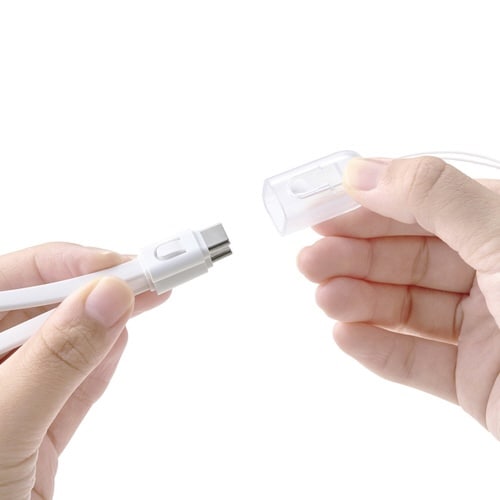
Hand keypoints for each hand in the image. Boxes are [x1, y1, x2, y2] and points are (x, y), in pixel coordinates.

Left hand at [0, 243, 168, 497]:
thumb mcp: (1, 429)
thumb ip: (55, 361)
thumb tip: (106, 298)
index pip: (5, 279)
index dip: (62, 263)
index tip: (116, 266)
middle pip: (41, 306)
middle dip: (95, 286)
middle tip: (148, 273)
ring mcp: (10, 396)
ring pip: (65, 341)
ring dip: (108, 317)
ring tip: (148, 293)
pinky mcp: (37, 427)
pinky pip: (74, 381)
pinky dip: (103, 358)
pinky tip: (123, 334)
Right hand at [298, 156, 499, 438]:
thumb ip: (433, 198)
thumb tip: (365, 171)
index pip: (424, 205)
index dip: (370, 205)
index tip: (322, 209)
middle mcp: (495, 275)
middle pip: (408, 258)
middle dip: (355, 256)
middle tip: (310, 259)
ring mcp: (486, 329)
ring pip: (407, 308)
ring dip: (359, 301)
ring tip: (324, 298)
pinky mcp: (476, 379)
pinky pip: (417, 360)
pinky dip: (379, 350)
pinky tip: (347, 336)